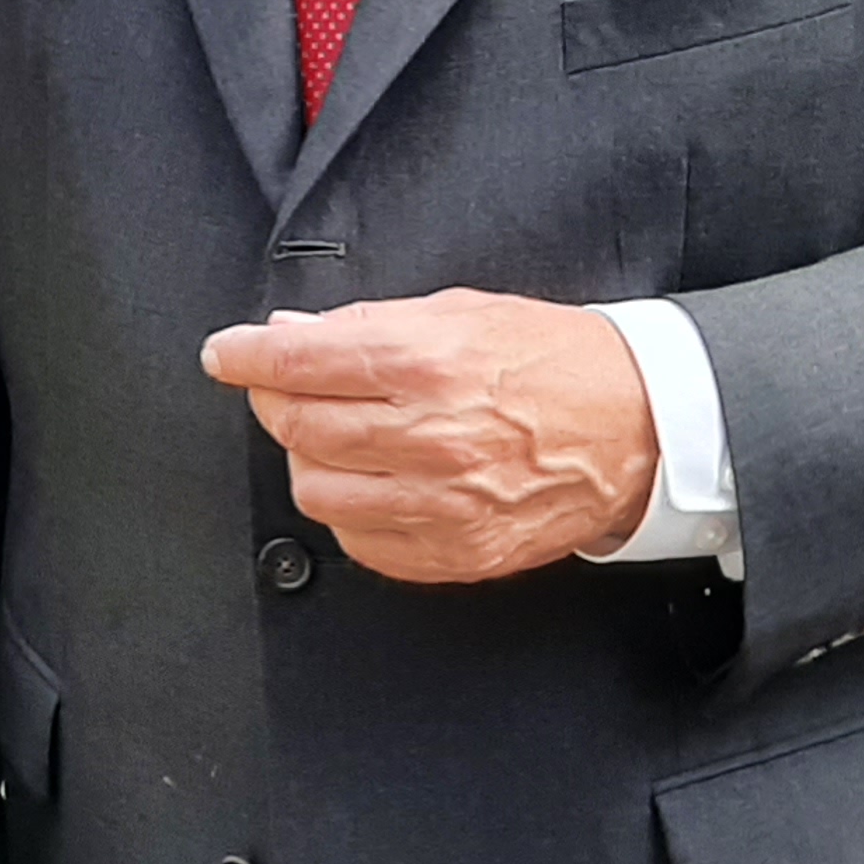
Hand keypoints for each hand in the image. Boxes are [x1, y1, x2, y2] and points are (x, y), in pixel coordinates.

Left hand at [199, 289, 657, 582]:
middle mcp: (430, 436)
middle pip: (298, 427)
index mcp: (428, 363)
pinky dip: (350, 511)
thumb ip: (367, 325)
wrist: (639, 427)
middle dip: (274, 401)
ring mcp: (443, 502)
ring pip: (317, 491)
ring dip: (308, 460)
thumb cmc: (555, 361)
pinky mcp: (458, 550)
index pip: (300, 363)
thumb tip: (289, 334)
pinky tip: (371, 481)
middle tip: (282, 387)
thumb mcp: (461, 312)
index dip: (245, 356)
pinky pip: (362, 542)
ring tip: (333, 436)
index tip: (224, 354)